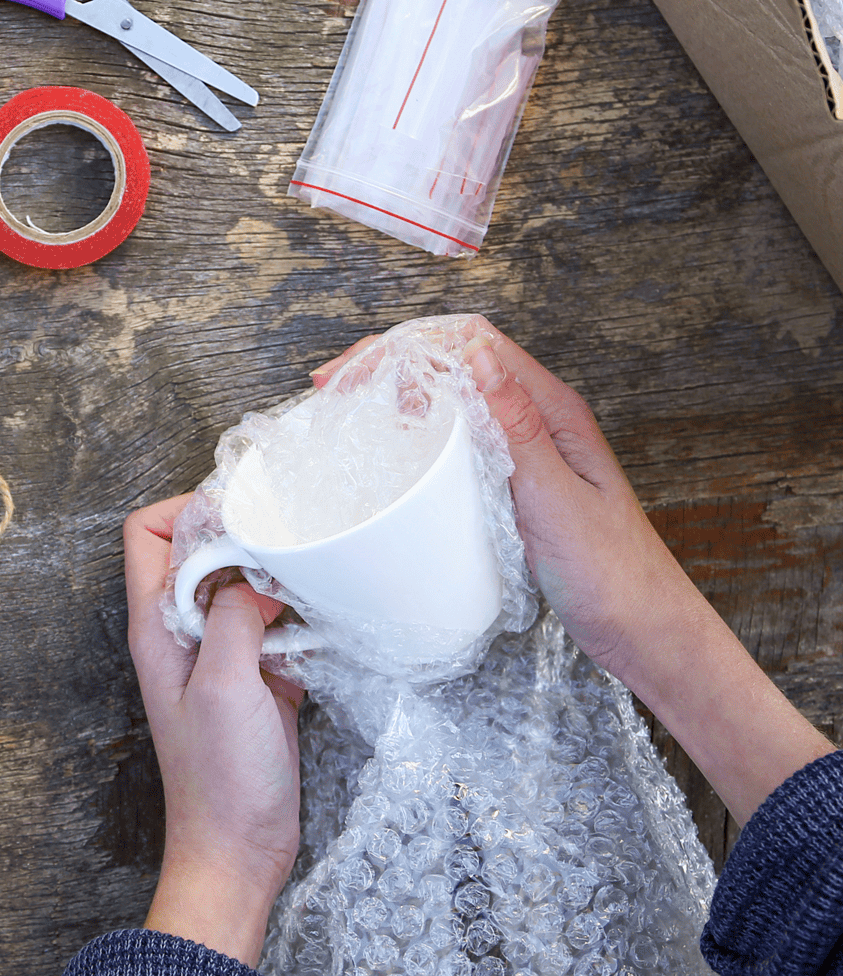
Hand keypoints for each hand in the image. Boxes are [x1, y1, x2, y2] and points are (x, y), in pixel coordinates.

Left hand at [125, 495, 303, 965]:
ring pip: (241, 584)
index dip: (186, 510)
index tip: (239, 514)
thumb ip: (233, 615)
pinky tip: (321, 627)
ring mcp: (218, 654)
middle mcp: (180, 631)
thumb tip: (254, 572)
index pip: (147, 532)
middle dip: (243, 536)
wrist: (239, 852)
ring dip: (275, 576)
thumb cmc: (221, 780)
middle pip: (199, 551)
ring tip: (309, 579)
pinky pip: (272, 625)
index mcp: (155, 625)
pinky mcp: (255, 677)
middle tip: (287, 540)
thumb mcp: (225, 685)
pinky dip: (297, 617)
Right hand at [315, 318, 832, 823]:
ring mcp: (525, 449)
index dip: (404, 346)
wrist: (644, 631)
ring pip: (453, 397)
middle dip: (389, 363)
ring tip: (349, 410)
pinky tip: (394, 452)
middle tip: (331, 389)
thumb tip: (477, 356)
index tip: (351, 373)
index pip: (471, 343)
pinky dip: (417, 431)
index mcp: (554, 410)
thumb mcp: (557, 498)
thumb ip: (518, 428)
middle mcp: (538, 419)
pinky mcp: (513, 481)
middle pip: (454, 361)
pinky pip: (459, 438)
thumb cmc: (613, 574)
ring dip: (398, 392)